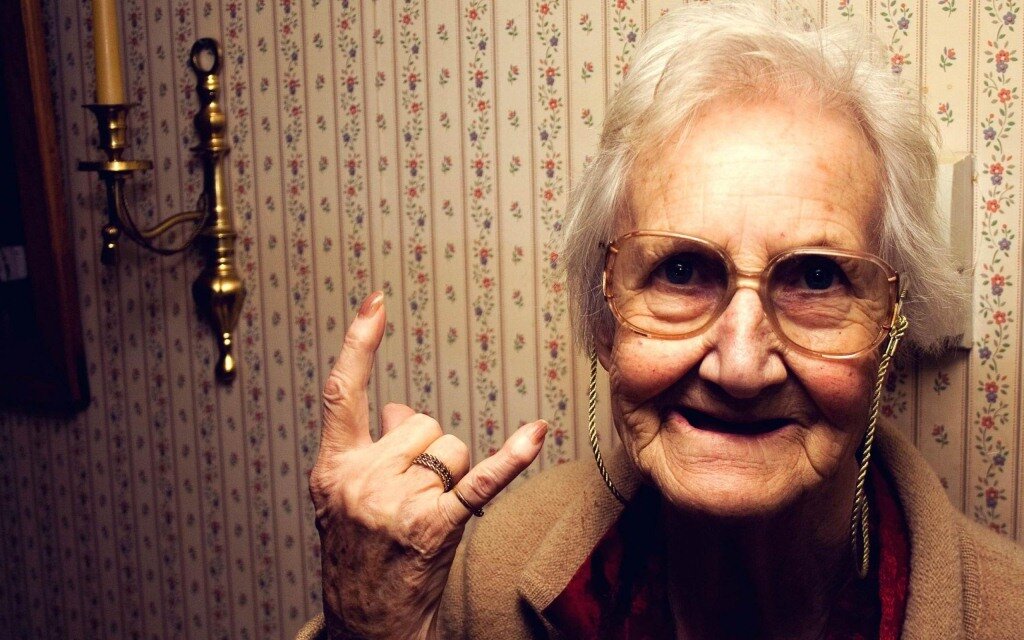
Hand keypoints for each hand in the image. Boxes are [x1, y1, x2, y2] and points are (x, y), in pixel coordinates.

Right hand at [310, 291, 547, 639]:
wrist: (366, 623)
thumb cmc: (360, 555)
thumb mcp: (348, 496)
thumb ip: (370, 445)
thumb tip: (396, 407)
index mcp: (333, 467)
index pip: (341, 392)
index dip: (358, 343)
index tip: (376, 302)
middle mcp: (359, 480)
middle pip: (421, 422)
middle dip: (428, 451)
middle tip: (412, 497)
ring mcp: (396, 504)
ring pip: (452, 446)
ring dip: (451, 474)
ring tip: (426, 515)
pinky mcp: (435, 527)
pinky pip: (480, 480)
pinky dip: (512, 457)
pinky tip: (537, 433)